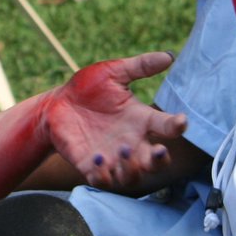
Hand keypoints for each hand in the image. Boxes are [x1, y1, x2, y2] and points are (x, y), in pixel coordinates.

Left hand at [43, 52, 187, 188]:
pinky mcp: (90, 165)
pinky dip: (104, 175)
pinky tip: (99, 158)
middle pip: (156, 162)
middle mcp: (131, 142)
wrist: (55, 104)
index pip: (166, 127)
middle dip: (160, 160)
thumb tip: (169, 56)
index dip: (177, 126)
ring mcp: (112, 156)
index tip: (180, 121)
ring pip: (132, 176)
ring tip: (124, 150)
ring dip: (132, 168)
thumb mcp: (114, 72)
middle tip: (158, 150)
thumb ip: (140, 66)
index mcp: (140, 120)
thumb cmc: (87, 88)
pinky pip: (102, 180)